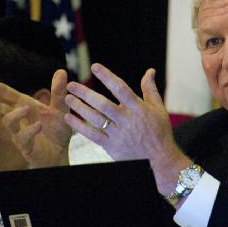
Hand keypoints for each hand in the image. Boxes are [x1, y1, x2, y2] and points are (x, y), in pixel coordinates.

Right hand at [0, 69, 71, 166]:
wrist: (62, 152)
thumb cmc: (56, 130)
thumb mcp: (60, 108)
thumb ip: (58, 92)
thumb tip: (61, 70)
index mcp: (25, 106)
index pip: (7, 94)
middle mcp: (19, 119)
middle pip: (1, 108)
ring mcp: (20, 133)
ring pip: (8, 123)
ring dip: (14, 115)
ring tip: (26, 107)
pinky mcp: (26, 146)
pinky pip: (23, 138)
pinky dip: (30, 130)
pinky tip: (38, 125)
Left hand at [64, 63, 190, 194]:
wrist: (159, 159)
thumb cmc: (159, 132)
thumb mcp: (159, 108)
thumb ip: (150, 89)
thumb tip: (150, 71)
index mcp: (138, 108)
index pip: (120, 89)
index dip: (107, 77)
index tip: (95, 67)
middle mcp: (127, 120)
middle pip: (103, 104)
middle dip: (86, 93)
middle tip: (72, 85)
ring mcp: (118, 134)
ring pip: (95, 119)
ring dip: (80, 108)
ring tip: (68, 98)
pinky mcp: (111, 146)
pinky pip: (92, 135)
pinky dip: (79, 126)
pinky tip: (69, 118)